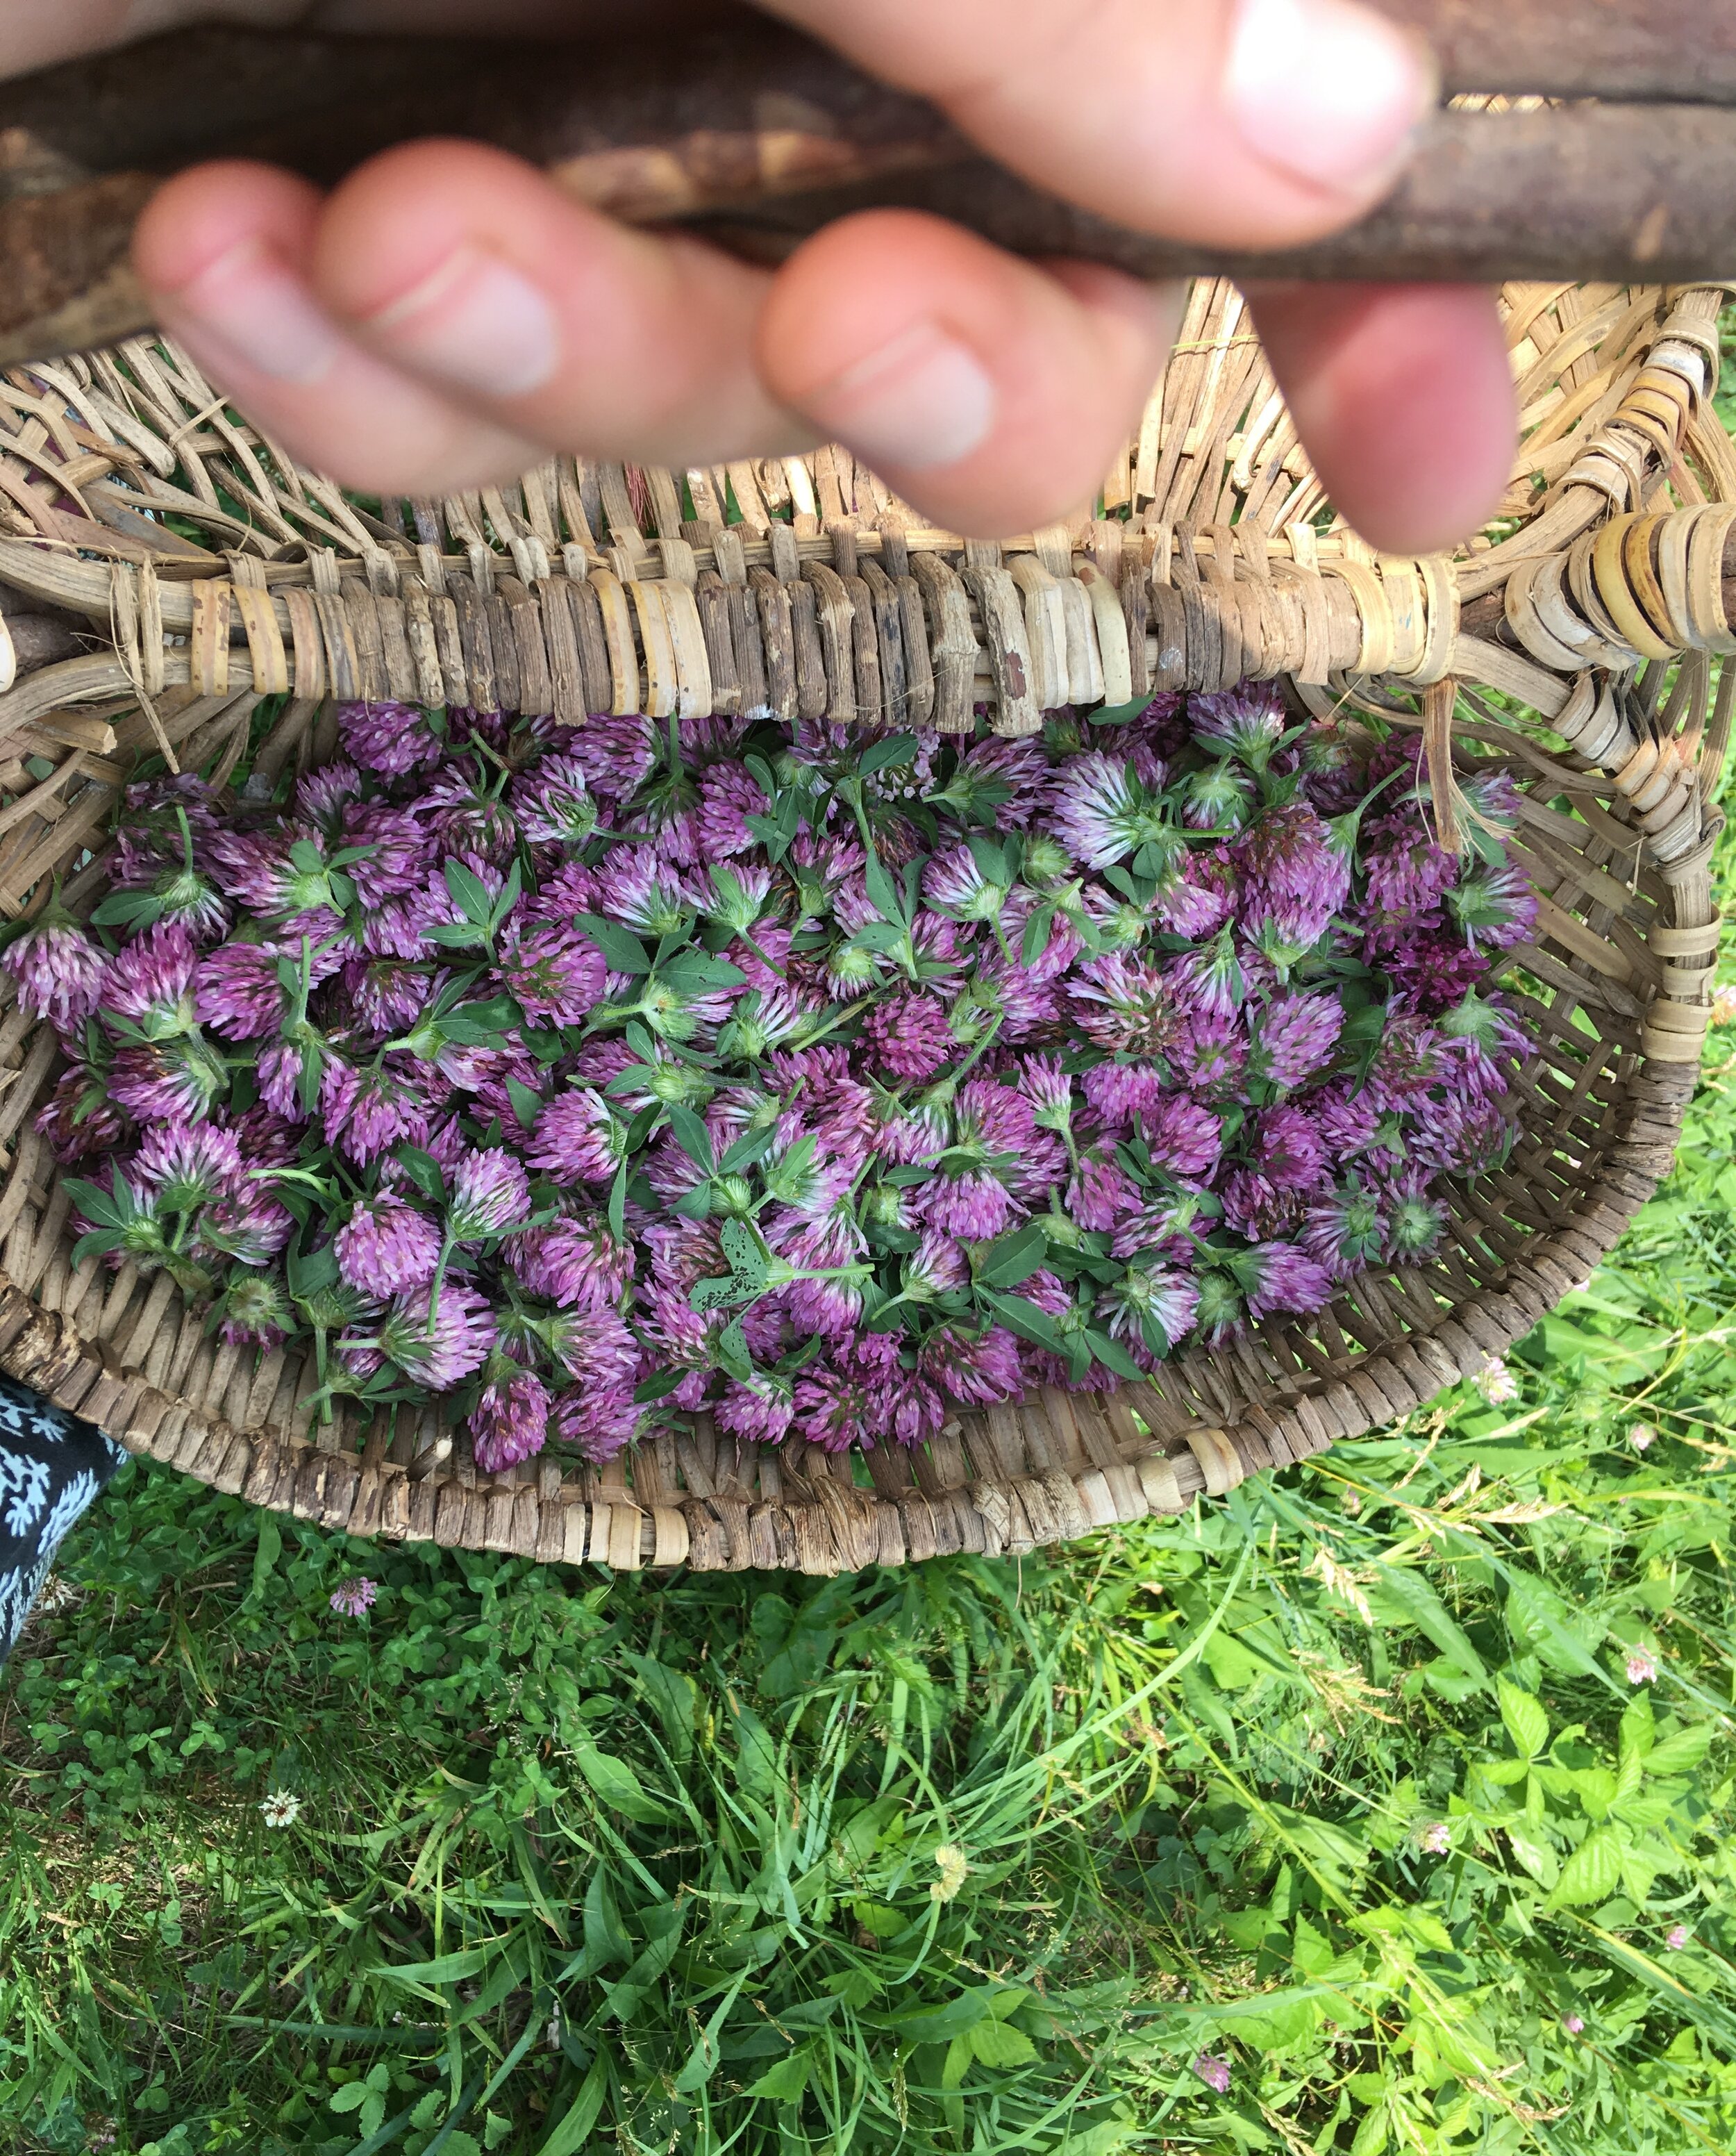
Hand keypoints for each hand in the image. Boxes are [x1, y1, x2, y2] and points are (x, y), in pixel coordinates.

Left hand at [12, 2, 1515, 550]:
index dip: (1362, 281)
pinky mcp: (398, 209)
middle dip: (946, 379)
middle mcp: (821, 7)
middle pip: (1011, 314)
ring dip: (569, 359)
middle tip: (849, 330)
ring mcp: (606, 115)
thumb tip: (1336, 140)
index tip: (1417, 464)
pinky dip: (359, 375)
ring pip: (706, 393)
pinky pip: (454, 411)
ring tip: (394, 227)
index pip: (1228, 73)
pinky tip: (240, 252)